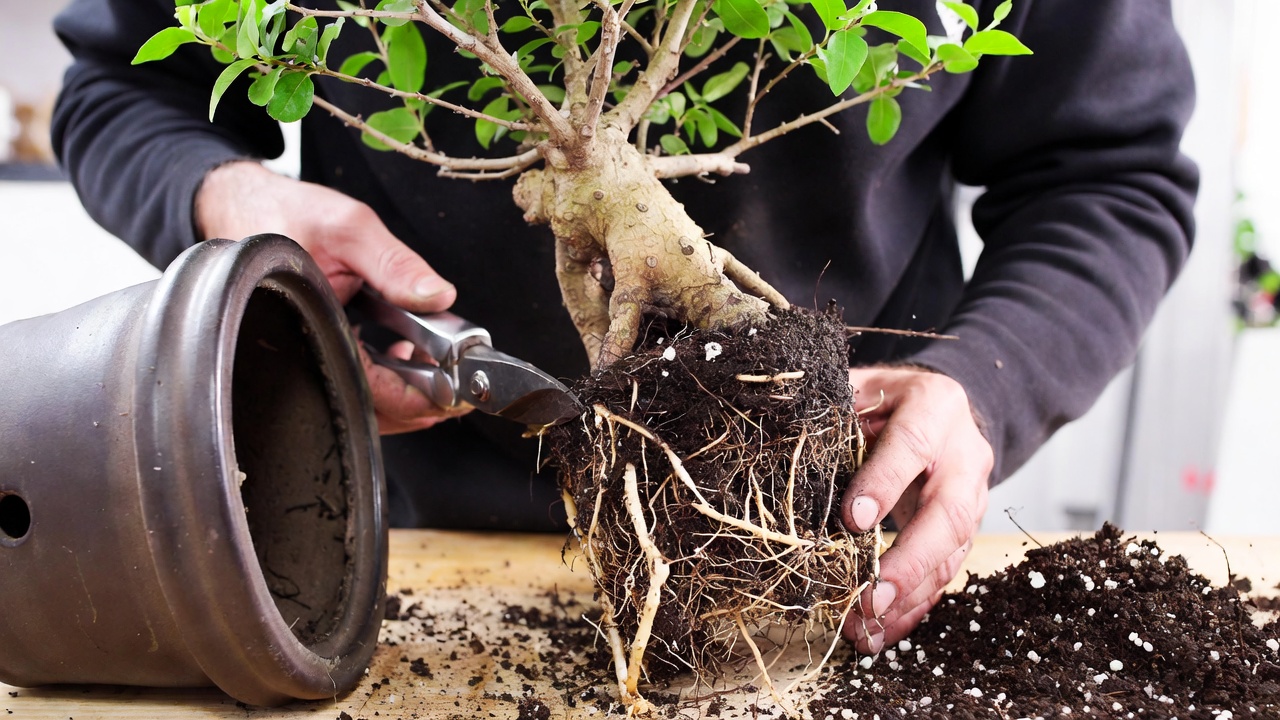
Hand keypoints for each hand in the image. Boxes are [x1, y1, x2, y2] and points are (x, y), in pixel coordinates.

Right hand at [196, 161, 462, 433]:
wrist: (240, 206)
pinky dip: (380, 376)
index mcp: (310, 327)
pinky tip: (401, 355)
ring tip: (433, 374)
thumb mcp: (349, 229)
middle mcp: (302, 351)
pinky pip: (348, 376)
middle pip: (364, 407)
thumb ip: (395, 264)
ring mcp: (305, 353)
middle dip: (412, 405)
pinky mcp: (310, 347)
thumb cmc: (281, 214)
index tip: (448, 397)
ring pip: (356, 398)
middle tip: (451, 396)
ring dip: (399, 394)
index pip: (367, 389)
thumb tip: (438, 296)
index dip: (412, 399)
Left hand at [840, 366, 992, 653]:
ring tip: (867, 627)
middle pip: (947, 514)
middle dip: (909, 562)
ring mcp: (972, 495)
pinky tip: (884, 630)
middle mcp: (964, 454)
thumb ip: (832, 411)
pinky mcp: (966, 529)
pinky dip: (915, 606)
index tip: (852, 522)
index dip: (884, 483)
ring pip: (951, 553)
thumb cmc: (886, 398)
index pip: (912, 445)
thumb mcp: (860, 387)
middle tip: (869, 599)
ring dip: (909, 597)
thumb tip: (774, 438)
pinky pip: (945, 573)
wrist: (945, 405)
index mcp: (934, 406)